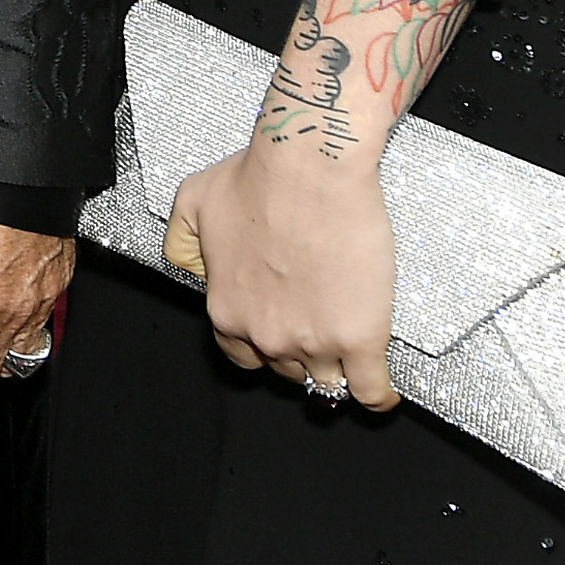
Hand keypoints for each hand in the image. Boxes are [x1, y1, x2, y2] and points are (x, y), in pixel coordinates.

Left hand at [164, 138, 399, 408]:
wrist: (312, 167)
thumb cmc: (258, 179)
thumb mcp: (193, 204)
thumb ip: (182, 244)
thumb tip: (192, 270)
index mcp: (227, 311)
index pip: (242, 354)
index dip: (261, 345)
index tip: (280, 333)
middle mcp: (265, 335)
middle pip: (285, 368)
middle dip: (299, 352)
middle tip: (318, 327)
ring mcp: (313, 342)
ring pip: (326, 381)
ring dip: (336, 371)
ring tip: (350, 356)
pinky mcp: (359, 339)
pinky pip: (369, 390)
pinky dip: (376, 397)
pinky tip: (381, 394)